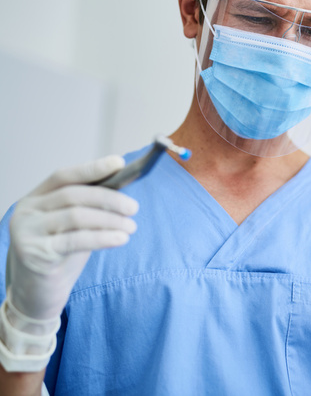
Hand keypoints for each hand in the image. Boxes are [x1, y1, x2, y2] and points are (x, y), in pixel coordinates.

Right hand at [8, 156, 138, 321]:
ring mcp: (26, 231)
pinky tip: (121, 239)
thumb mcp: (74, 227)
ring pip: (76, 216)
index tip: (119, 163)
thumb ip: (90, 207)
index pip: (63, 176)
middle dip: (109, 199)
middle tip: (134, 208)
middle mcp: (26, 211)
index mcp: (36, 198)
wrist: (36, 296)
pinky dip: (103, 237)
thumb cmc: (60, 257)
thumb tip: (124, 185)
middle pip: (74, 195)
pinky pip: (75, 240)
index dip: (92, 168)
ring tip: (131, 227)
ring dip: (110, 220)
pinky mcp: (34, 253)